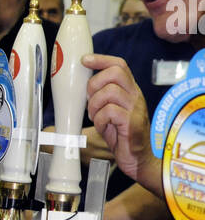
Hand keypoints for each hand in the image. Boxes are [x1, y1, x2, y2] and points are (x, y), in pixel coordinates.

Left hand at [83, 55, 157, 189]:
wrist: (138, 159)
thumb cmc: (121, 136)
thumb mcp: (109, 112)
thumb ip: (101, 98)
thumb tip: (81, 87)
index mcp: (130, 91)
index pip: (119, 65)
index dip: (101, 60)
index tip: (84, 60)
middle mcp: (135, 96)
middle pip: (115, 73)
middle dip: (95, 84)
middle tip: (89, 99)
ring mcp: (135, 109)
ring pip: (110, 92)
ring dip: (95, 104)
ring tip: (95, 116)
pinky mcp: (132, 123)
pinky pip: (110, 111)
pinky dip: (99, 119)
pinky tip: (102, 127)